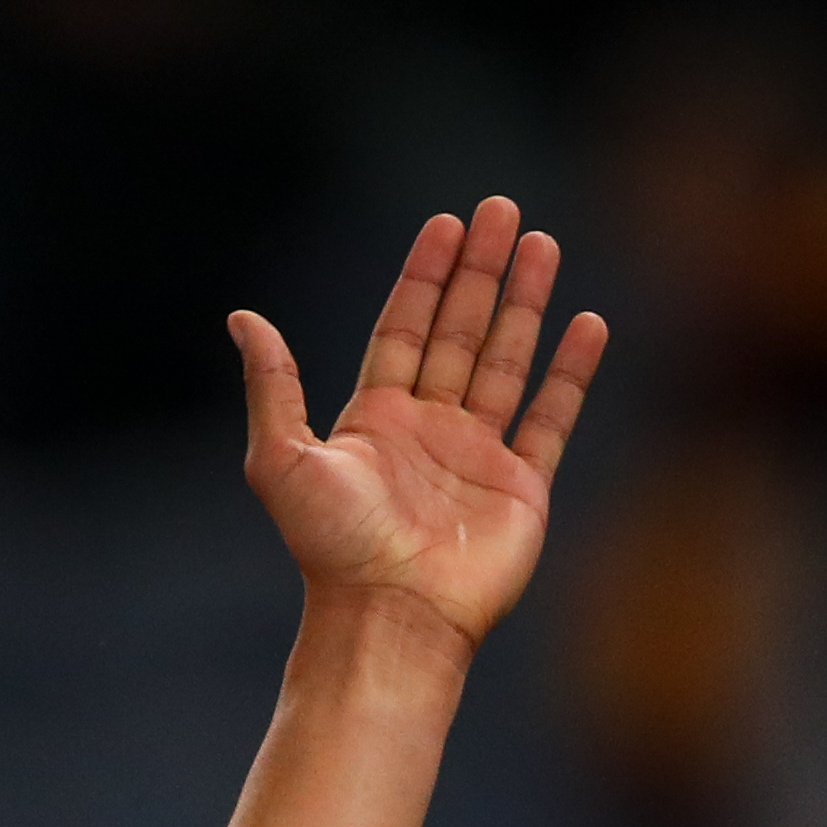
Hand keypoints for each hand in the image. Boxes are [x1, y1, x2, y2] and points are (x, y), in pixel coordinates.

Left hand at [232, 199, 608, 651]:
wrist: (391, 616)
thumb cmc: (332, 547)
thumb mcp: (281, 459)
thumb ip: (272, 385)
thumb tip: (242, 318)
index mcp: (374, 420)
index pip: (404, 327)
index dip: (425, 275)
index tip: (446, 223)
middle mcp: (428, 430)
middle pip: (460, 331)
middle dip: (482, 271)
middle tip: (503, 209)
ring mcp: (477, 456)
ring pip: (507, 361)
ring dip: (525, 303)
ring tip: (544, 244)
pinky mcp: (521, 487)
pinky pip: (551, 417)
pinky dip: (569, 372)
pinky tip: (584, 324)